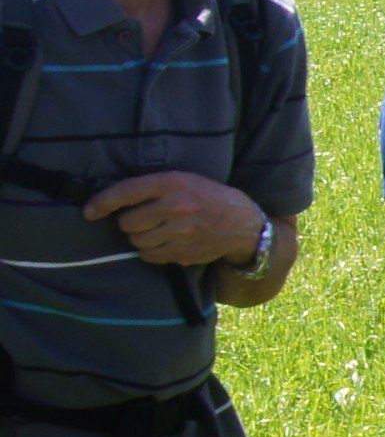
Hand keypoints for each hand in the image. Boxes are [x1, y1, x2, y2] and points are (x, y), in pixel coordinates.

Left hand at [82, 172, 267, 266]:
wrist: (244, 224)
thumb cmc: (208, 197)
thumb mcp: (184, 180)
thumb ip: (152, 189)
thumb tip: (112, 203)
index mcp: (174, 183)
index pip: (126, 192)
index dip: (102, 203)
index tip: (88, 212)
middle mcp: (177, 207)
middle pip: (128, 222)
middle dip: (130, 222)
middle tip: (142, 219)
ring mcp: (182, 233)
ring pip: (137, 242)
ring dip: (140, 238)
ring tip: (155, 231)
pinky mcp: (185, 253)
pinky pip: (151, 256)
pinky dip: (151, 252)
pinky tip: (164, 243)